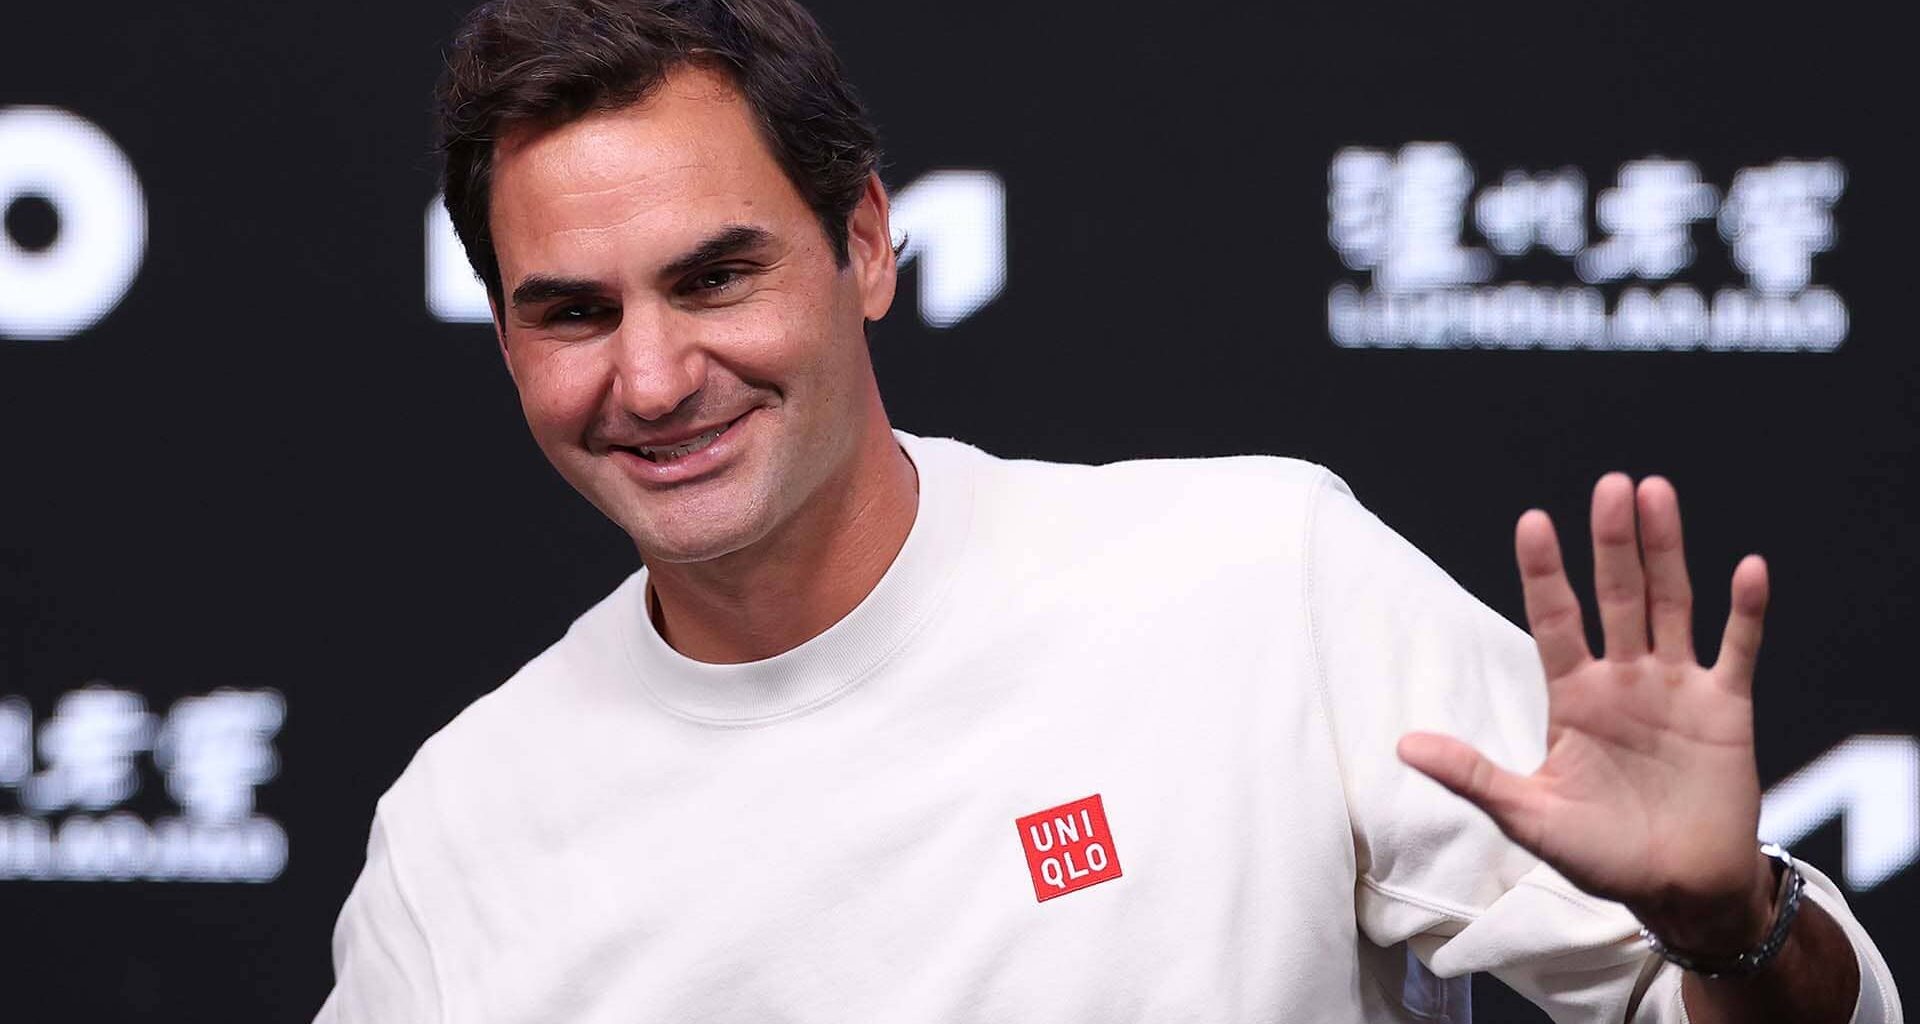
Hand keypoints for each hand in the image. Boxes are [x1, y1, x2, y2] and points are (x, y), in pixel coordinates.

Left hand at [1397, 474, 1777, 952]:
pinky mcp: (1726, 709)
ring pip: (1671, 604)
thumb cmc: (1600, 854)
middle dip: (1612, 542)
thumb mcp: (1529, 816)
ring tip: (1656, 493)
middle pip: (1618, 596)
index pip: (1554, 619)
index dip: (1545, 573)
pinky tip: (1748, 568)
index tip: (1532, 522)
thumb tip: (1402, 747)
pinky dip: (1745, 612)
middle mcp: (1624, 679)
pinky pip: (1738, 650)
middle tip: (1610, 484)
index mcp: (1574, 696)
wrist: (1677, 890)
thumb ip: (1473, 775)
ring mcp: (1676, 687)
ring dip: (1666, 551)